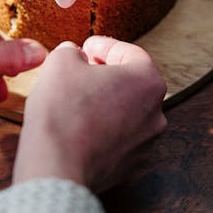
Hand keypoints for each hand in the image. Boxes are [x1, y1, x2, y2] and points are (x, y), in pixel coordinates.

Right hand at [13, 36, 166, 191]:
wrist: (56, 167)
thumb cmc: (63, 112)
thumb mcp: (61, 61)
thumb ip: (72, 51)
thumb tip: (73, 55)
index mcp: (148, 81)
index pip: (129, 52)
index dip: (104, 46)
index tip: (86, 47)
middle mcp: (156, 113)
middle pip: (132, 83)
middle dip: (106, 74)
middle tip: (81, 71)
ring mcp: (146, 143)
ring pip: (126, 111)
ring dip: (105, 102)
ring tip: (76, 99)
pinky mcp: (130, 166)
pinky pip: (118, 137)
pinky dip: (103, 128)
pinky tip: (78, 126)